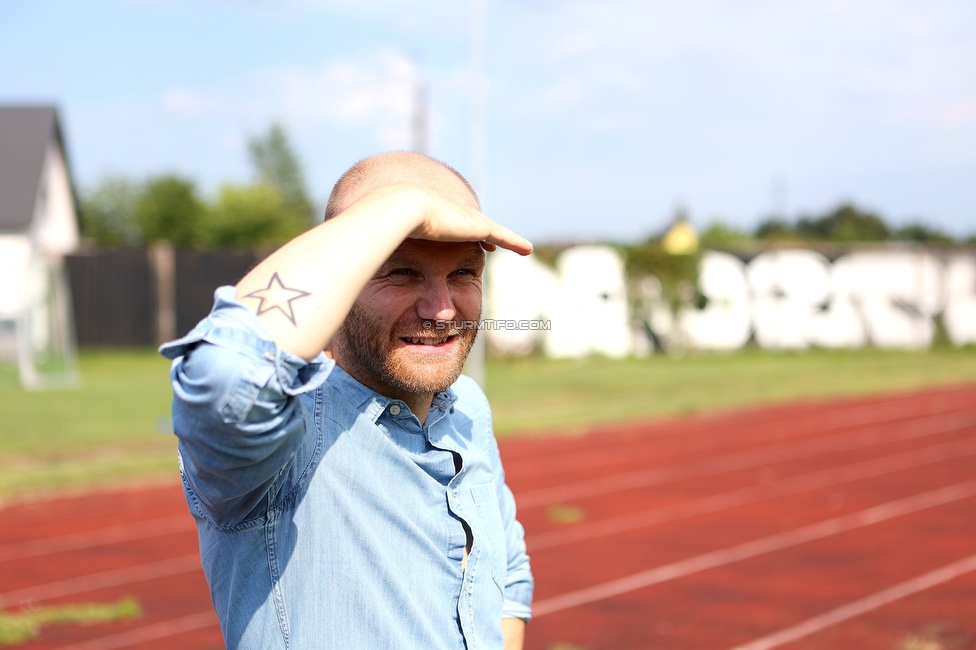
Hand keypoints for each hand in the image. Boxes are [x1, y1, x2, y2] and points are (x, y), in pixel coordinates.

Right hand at [382, 184, 532, 255]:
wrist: (402, 209)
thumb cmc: (389, 226)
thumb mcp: (389, 239)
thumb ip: (384, 244)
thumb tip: (368, 252)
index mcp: (436, 218)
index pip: (452, 228)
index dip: (460, 235)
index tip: (467, 243)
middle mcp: (455, 217)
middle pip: (473, 227)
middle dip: (483, 235)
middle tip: (490, 246)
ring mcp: (468, 220)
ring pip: (491, 232)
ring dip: (504, 239)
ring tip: (515, 246)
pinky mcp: (480, 227)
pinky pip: (503, 236)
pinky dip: (515, 242)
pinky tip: (528, 250)